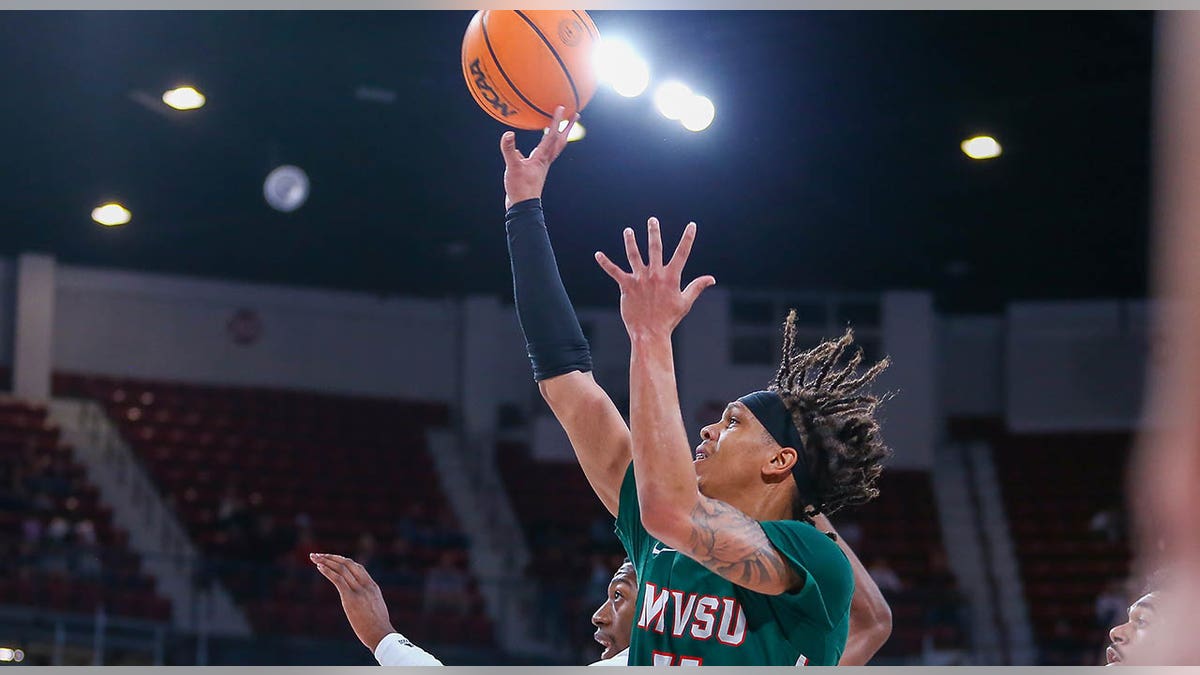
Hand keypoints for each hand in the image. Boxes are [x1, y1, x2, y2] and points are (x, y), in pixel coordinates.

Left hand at [311, 553, 394, 650]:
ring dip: (326, 561)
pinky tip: (318, 567)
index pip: (357, 567)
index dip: (342, 561)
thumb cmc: (378, 627)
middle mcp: (366, 585)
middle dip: (332, 557)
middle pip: (348, 563)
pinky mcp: (351, 598)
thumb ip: (369, 602)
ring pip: (341, 569)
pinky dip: (327, 571)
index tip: (331, 559)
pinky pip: (338, 580)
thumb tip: (362, 606)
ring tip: (314, 558)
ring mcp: (359, 591)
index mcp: (372, 586)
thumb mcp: (376, 609)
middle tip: (318, 555)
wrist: (381, 635)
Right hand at [500, 105, 577, 209]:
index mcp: (542, 157)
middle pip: (560, 141)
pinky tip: (523, 151)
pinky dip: (536, 149)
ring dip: (557, 136)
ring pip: (552, 148)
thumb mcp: (513, 167)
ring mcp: (541, 166)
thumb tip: (508, 134)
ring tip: (558, 127)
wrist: (522, 207)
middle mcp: (545, 160)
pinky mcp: (534, 172)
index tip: (562, 107)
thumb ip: (509, 150)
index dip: (556, 121)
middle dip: (568, 127)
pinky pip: (539, 156)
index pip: (551, 135)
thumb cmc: (520, 188)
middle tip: (575, 114)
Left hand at [595, 218, 715, 338]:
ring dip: (630, 241)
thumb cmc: (669, 319)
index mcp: (671, 277)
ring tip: (628, 231)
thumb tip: (711, 279)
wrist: (650, 333)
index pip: (682, 253)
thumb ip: (697, 287)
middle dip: (654, 232)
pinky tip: (598, 255)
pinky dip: (605, 263)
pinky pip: (614, 271)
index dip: (688, 238)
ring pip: (634, 255)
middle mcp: (655, 275)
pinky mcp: (626, 286)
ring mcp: (640, 279)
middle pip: (655, 248)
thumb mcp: (685, 302)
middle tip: (652, 220)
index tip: (692, 225)